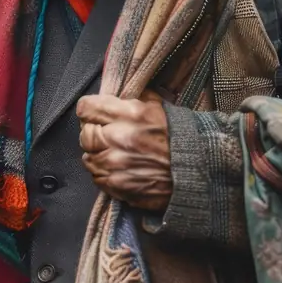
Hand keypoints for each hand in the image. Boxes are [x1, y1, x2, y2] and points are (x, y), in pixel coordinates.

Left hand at [76, 92, 171, 211]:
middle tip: (106, 135)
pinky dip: (104, 173)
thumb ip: (132, 99)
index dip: (89, 110)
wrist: (196, 170)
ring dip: (98, 154)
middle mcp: (120, 139)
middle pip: (85, 134)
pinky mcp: (118, 186)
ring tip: (114, 153)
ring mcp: (117, 165)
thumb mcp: (158, 105)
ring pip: (88, 157)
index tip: (93, 113)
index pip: (87, 108)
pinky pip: (96, 177)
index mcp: (131, 115)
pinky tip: (118, 168)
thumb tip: (112, 96)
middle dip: (93, 132)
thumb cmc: (178, 136)